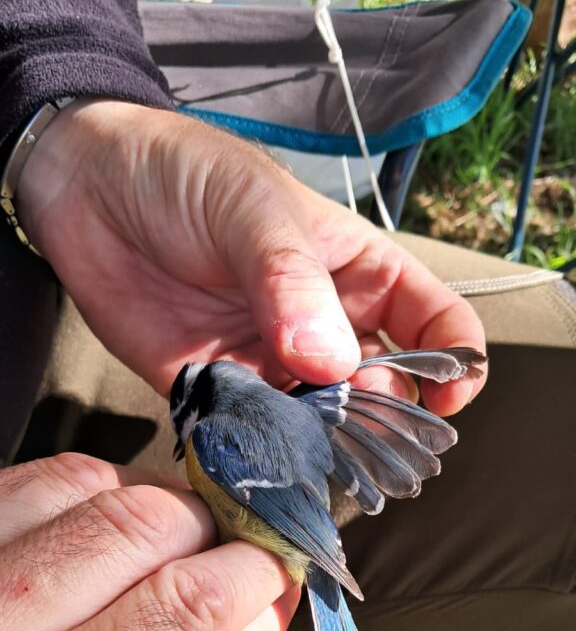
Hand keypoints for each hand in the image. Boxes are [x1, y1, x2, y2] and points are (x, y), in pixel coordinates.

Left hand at [18, 100, 485, 415]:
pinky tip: (256, 457)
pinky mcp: (218, 393)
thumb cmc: (183, 173)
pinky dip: (260, 456)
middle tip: (353, 424)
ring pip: (323, 427)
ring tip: (305, 448)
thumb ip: (291, 282)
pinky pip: (254, 437)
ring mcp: (273, 365)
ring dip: (322, 448)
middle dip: (384, 419)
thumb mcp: (251, 208)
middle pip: (385, 392)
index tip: (447, 396)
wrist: (83, 187)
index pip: (434, 324)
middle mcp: (325, 328)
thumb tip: (333, 365)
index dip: (455, 363)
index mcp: (359, 272)